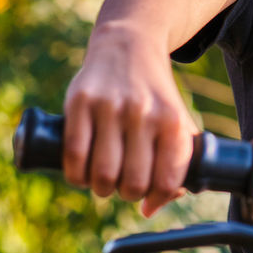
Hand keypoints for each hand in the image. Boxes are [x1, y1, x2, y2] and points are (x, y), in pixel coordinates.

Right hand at [62, 19, 198, 216]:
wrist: (129, 44)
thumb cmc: (154, 94)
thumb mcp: (177, 119)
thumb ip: (177, 162)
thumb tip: (151, 208)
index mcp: (173, 121)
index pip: (167, 180)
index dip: (156, 197)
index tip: (148, 194)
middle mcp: (144, 113)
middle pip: (133, 183)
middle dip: (126, 194)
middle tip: (122, 184)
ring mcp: (111, 106)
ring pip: (102, 174)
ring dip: (100, 188)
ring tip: (102, 180)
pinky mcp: (80, 101)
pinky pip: (74, 155)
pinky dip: (76, 175)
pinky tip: (81, 173)